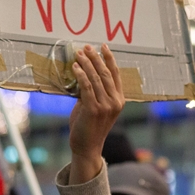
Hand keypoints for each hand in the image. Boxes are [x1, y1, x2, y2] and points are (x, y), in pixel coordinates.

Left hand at [67, 44, 124, 184]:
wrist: (87, 147)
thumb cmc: (89, 127)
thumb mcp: (95, 106)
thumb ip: (93, 92)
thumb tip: (84, 74)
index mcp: (119, 100)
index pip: (116, 74)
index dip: (109, 58)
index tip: (102, 46)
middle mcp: (115, 102)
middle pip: (106, 73)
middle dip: (95, 58)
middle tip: (86, 47)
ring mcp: (106, 106)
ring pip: (96, 78)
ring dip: (86, 64)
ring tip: (78, 54)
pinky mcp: (93, 109)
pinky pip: (87, 87)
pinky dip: (80, 75)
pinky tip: (75, 67)